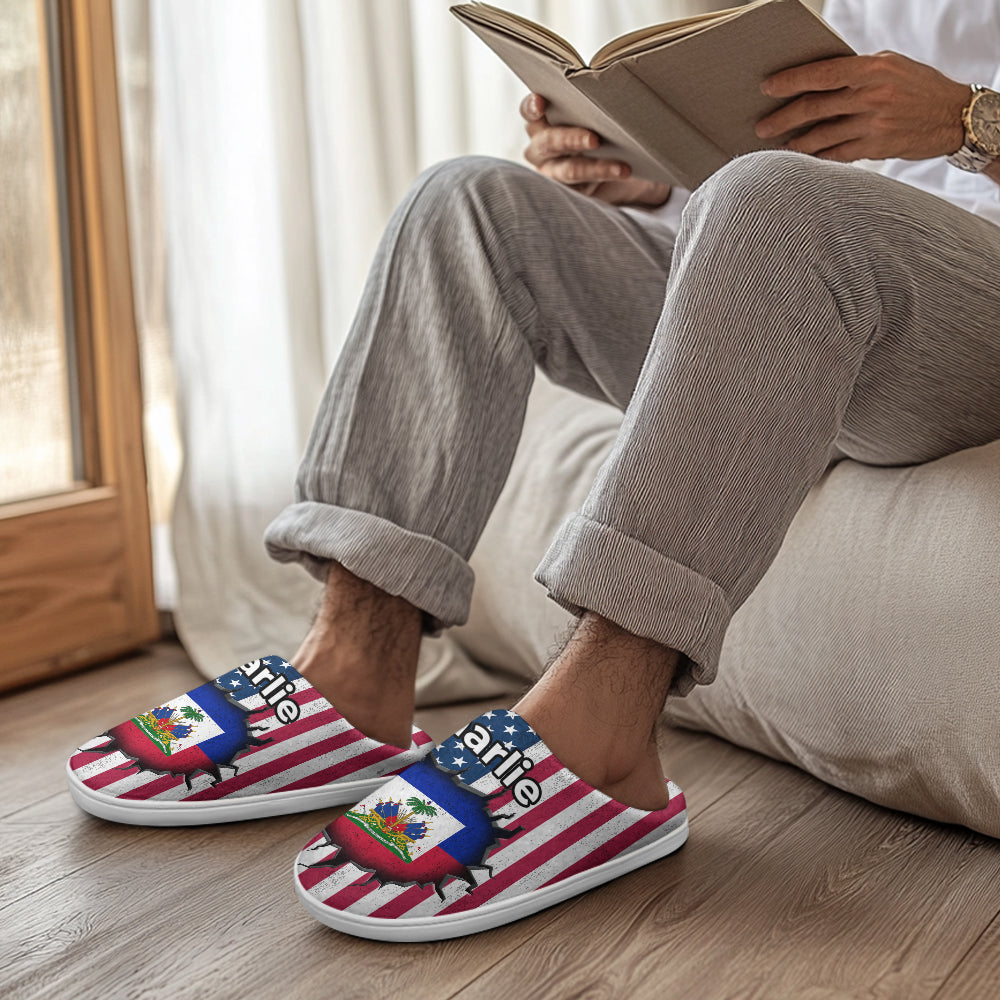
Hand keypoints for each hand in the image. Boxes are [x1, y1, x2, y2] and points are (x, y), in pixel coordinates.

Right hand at [520, 93, 670, 206]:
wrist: (620, 163)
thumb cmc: (600, 128)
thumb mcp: (593, 113)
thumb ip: (591, 103)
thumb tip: (615, 81)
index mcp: (541, 122)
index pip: (528, 112)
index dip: (531, 108)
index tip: (541, 103)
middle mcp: (541, 149)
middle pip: (548, 143)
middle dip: (571, 139)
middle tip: (594, 140)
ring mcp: (552, 173)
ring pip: (568, 171)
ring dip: (595, 168)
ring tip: (621, 167)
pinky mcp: (569, 192)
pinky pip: (583, 188)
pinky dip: (604, 177)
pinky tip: (622, 172)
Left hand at [755, 51, 969, 161]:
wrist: (953, 115)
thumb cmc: (916, 87)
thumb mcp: (890, 67)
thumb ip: (855, 72)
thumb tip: (814, 80)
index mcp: (873, 69)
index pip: (822, 74)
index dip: (791, 82)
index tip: (767, 88)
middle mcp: (872, 96)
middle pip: (814, 108)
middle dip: (782, 119)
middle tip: (761, 126)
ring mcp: (874, 124)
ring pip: (821, 136)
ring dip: (796, 143)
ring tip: (779, 145)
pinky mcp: (877, 148)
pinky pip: (837, 155)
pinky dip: (818, 157)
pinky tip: (804, 158)